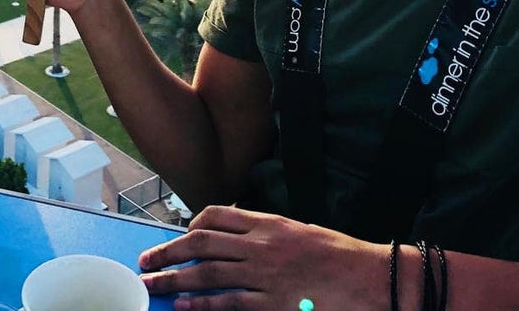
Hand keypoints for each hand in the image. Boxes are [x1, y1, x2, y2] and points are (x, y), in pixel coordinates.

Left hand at [138, 206, 385, 309]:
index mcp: (267, 222)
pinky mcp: (272, 304)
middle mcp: (260, 244)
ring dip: (174, 278)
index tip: (180, 236)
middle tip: (146, 261)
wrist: (372, 279)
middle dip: (168, 251)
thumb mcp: (300, 232)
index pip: (215, 216)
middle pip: (200, 243)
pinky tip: (184, 306)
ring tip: (152, 285)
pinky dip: (201, 304)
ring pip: (206, 272)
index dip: (191, 226)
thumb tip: (240, 242)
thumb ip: (268, 235)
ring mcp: (264, 275)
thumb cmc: (341, 257)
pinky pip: (228, 303)